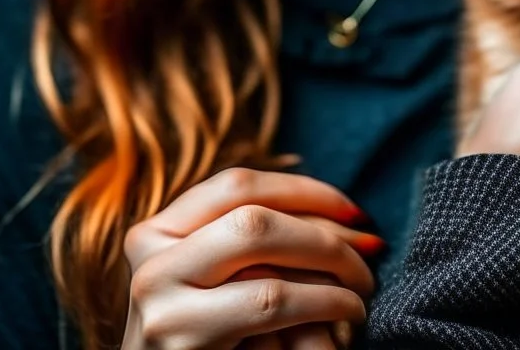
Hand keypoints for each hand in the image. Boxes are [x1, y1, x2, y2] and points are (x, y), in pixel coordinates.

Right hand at [121, 168, 381, 348]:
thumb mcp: (220, 278)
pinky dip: (325, 300)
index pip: (236, 185)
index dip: (301, 189)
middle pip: (252, 217)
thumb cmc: (213, 339)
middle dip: (322, 228)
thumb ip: (257, 239)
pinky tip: (350, 308)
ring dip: (331, 263)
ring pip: (264, 258)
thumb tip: (350, 215)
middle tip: (368, 245)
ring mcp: (161, 306)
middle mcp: (151, 263)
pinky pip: (272, 303)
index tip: (352, 207)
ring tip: (363, 282)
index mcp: (155, 232)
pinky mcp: (183, 343)